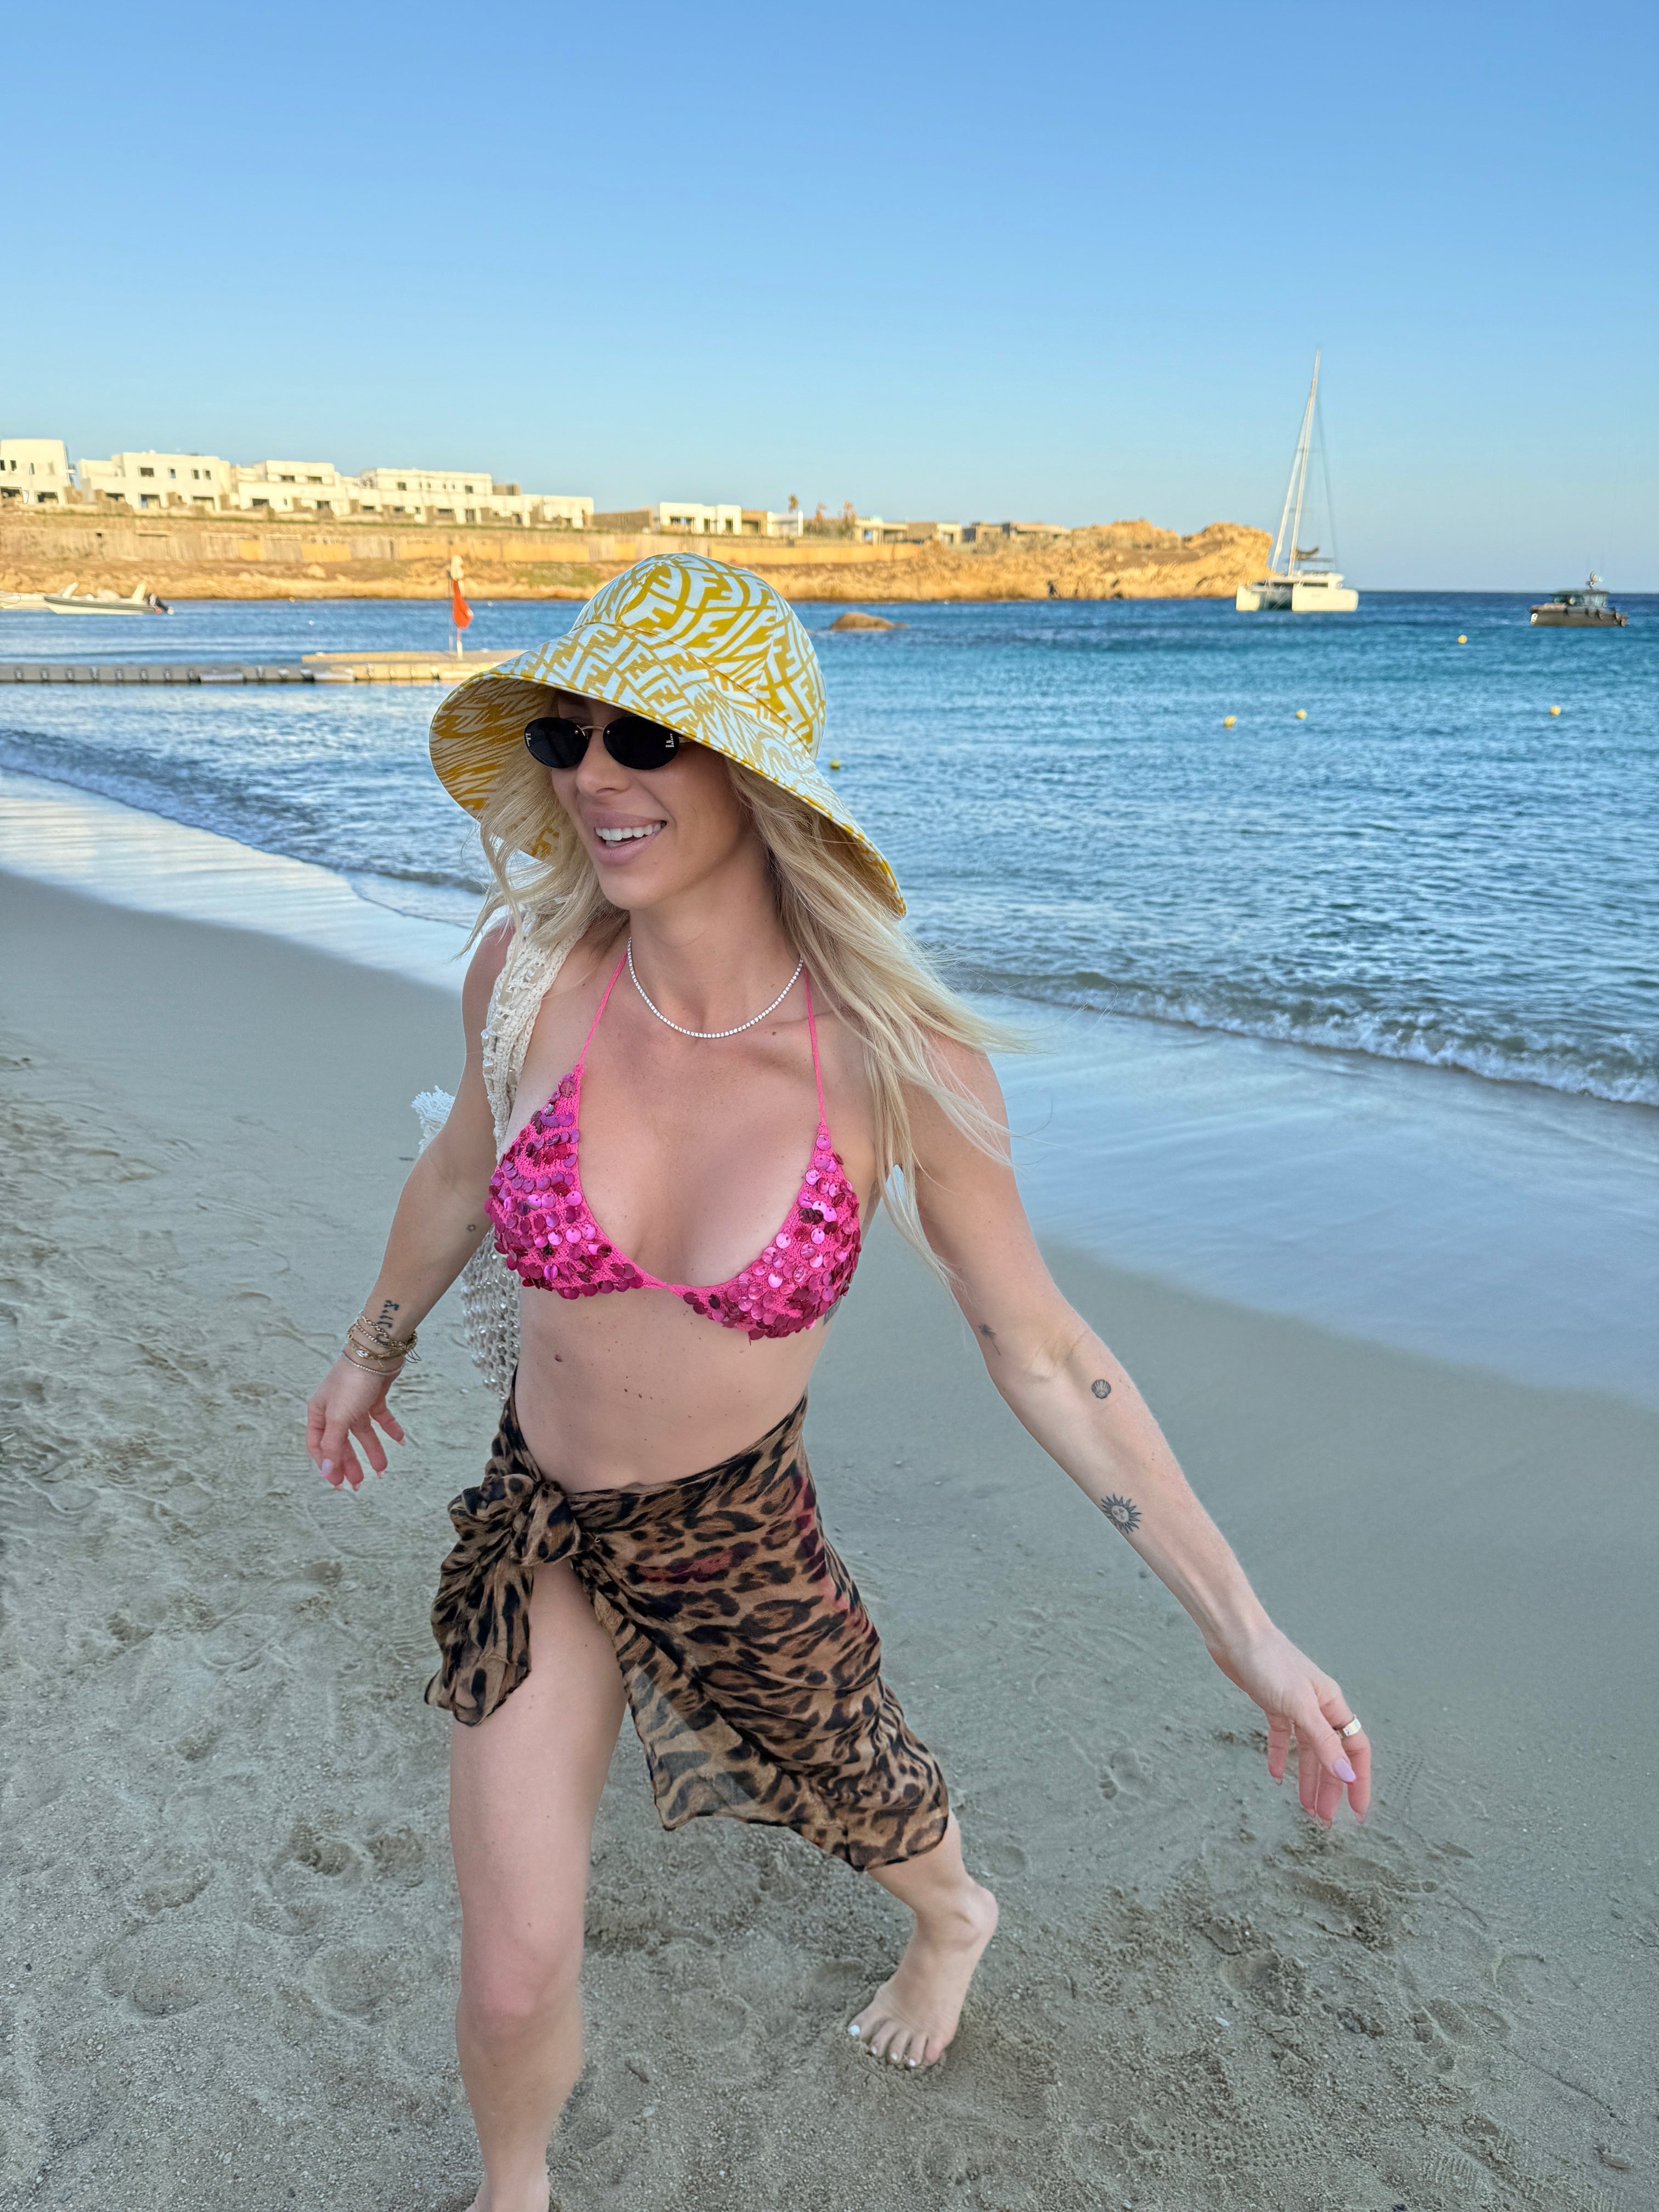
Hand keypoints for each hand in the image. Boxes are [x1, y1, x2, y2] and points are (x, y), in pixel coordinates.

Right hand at [306, 1357, 406, 1490]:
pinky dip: (390, 1429)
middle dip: (350, 1463)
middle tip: (359, 1485)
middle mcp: (335, 1409)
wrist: (377, 1353)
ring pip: (363, 1433)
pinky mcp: (374, 1396)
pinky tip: (400, 1440)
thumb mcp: (339, 1417)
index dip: (327, 1465)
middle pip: (342, 1442)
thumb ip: (332, 1445)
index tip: (338, 1484)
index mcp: (319, 1413)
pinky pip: (381, 1418)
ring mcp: (355, 1403)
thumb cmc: (351, 1383)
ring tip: (383, 1470)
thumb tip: (325, 1470)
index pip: (319, 1446)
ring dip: (373, 1450)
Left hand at [1206, 1622, 1370, 1826]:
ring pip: (1306, 1750)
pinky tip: (1275, 1776)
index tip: (1357, 1812)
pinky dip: (1279, 1756)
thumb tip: (1345, 1776)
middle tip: (1322, 1820)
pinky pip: (1281, 1737)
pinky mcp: (1271, 1703)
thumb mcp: (1299, 1706)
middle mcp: (1317, 1707)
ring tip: (1305, 1808)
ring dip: (1306, 1778)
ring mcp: (1294, 1705)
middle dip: (1329, 1788)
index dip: (1359, 1781)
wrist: (1235, 1635)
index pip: (1355, 1750)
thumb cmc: (1270, 1662)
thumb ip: (1322, 1742)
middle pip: (1330, 1755)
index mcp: (1332, 1705)